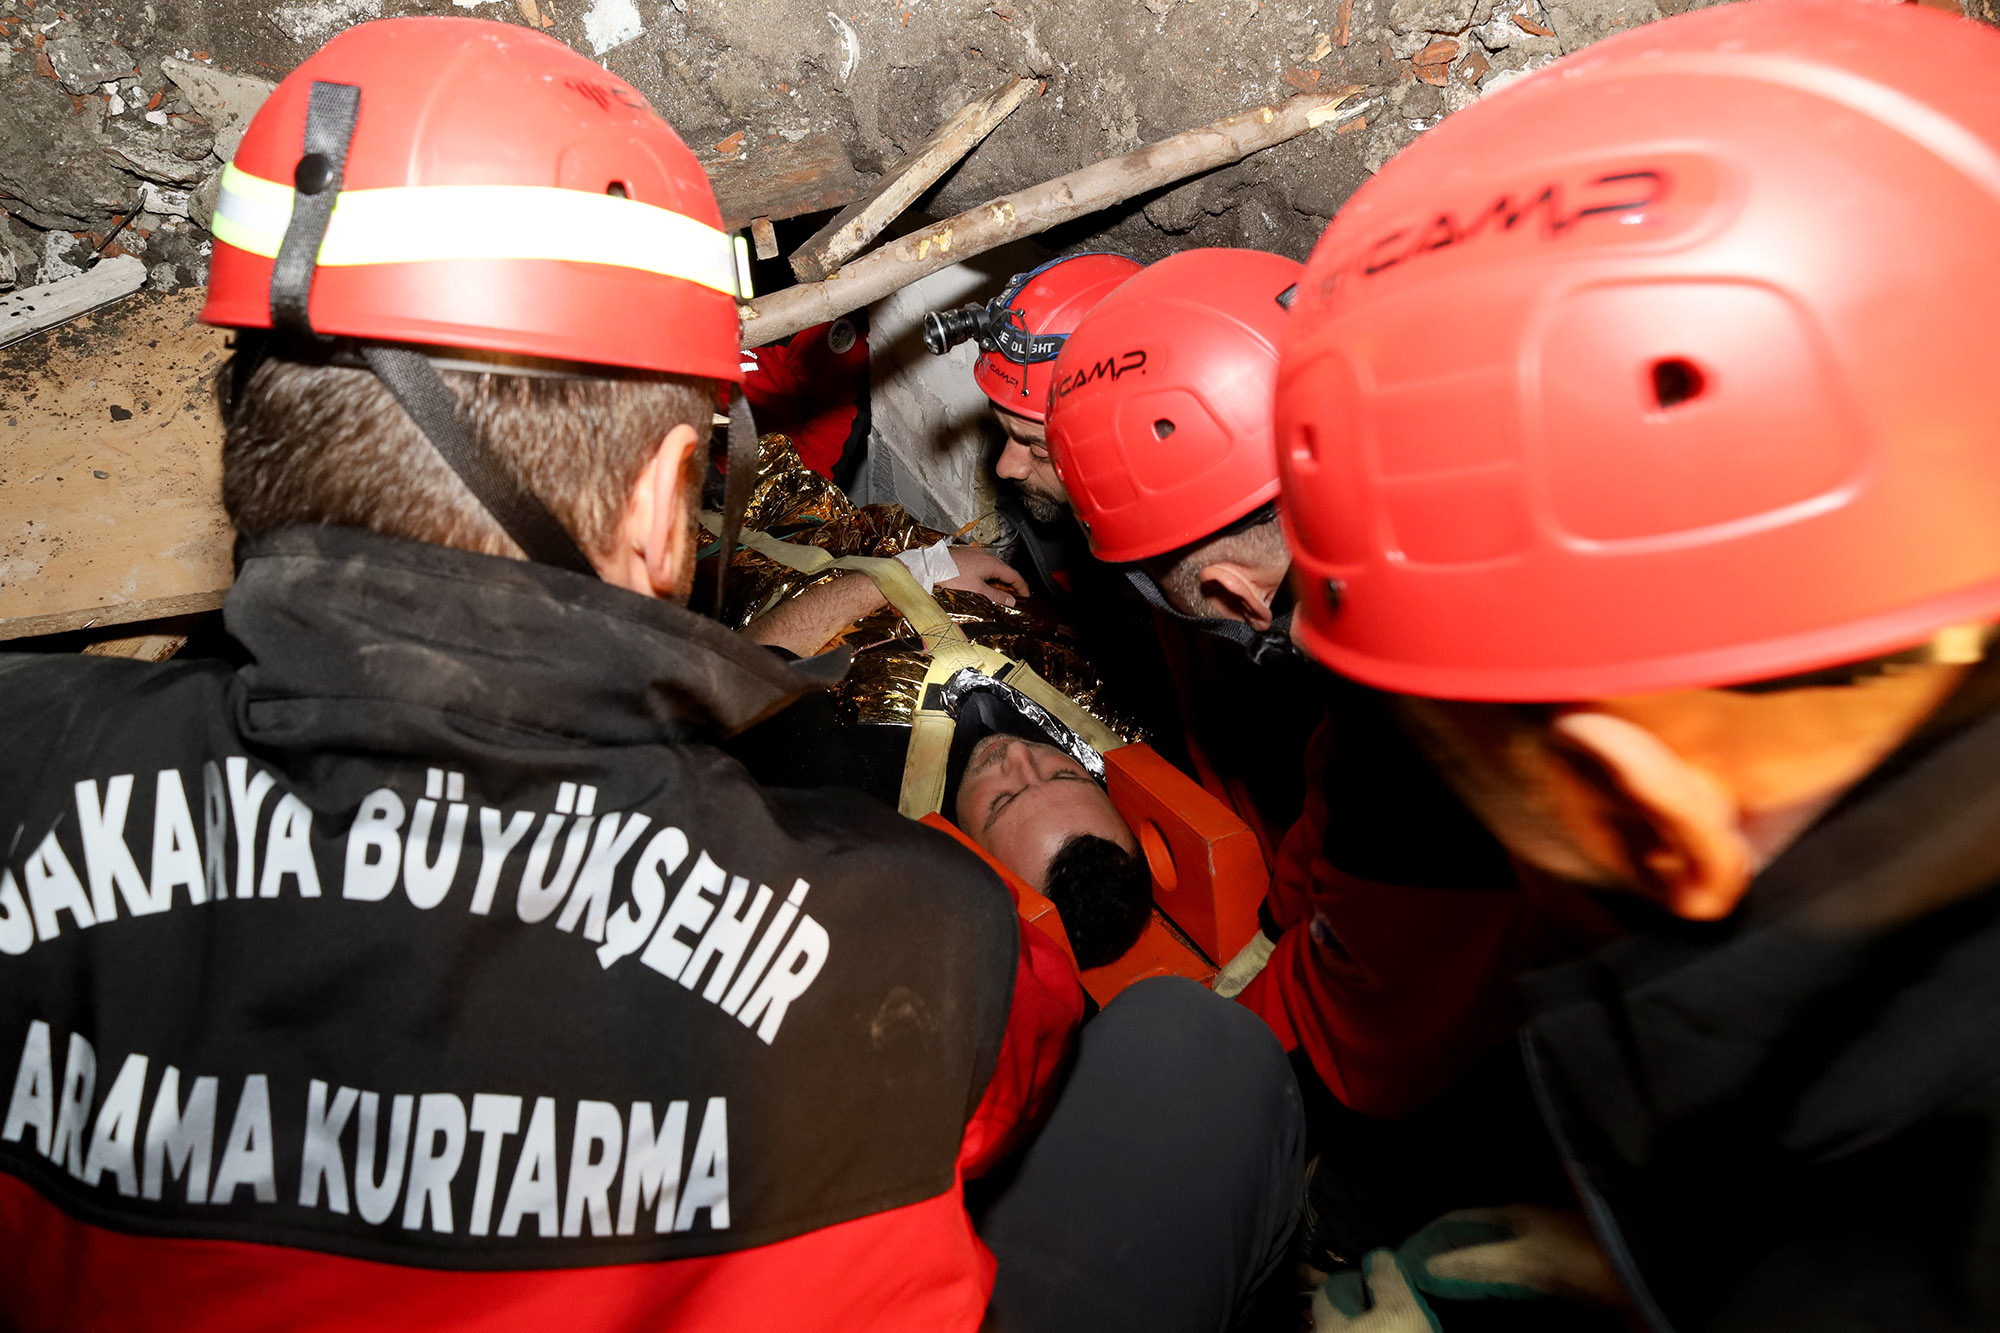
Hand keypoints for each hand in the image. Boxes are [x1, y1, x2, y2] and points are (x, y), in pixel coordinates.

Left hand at [938, 547, 1028, 607]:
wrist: (930, 567)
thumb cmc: (950, 576)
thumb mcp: (977, 591)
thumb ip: (996, 596)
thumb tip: (1010, 600)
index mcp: (991, 563)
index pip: (1014, 575)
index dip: (1022, 587)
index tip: (1026, 596)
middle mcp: (985, 556)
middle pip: (1005, 571)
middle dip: (1011, 585)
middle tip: (1014, 598)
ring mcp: (975, 555)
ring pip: (993, 569)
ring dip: (998, 582)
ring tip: (998, 595)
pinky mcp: (966, 557)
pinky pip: (983, 567)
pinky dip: (988, 577)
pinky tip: (983, 586)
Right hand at [1313, 1207, 1626, 1331]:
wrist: (1639, 1270)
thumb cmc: (1582, 1256)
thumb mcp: (1526, 1259)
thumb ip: (1478, 1262)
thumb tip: (1426, 1265)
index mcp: (1513, 1212)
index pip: (1456, 1219)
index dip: (1428, 1237)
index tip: (1402, 1258)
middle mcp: (1523, 1224)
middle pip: (1473, 1237)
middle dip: (1445, 1253)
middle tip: (1417, 1277)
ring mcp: (1540, 1246)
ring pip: (1491, 1255)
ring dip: (1468, 1270)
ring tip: (1442, 1290)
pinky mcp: (1555, 1270)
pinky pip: (1511, 1273)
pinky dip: (1491, 1282)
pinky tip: (1484, 1298)